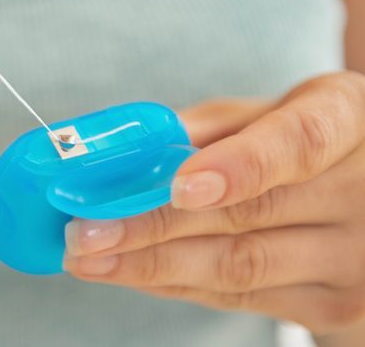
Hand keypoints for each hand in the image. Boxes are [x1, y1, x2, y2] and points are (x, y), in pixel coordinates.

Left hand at [64, 72, 364, 334]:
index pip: (299, 141)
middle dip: (152, 225)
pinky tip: (126, 271)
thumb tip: (116, 152)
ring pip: (238, 268)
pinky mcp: (331, 306)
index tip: (177, 186)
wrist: (362, 203)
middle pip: (249, 216)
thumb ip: (200, 129)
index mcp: (348, 120)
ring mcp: (354, 259)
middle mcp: (364, 192)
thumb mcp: (263, 114)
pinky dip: (171, 283)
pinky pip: (237, 298)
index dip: (238, 165)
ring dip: (148, 264)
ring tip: (85, 256)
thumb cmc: (293, 142)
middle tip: (84, 229)